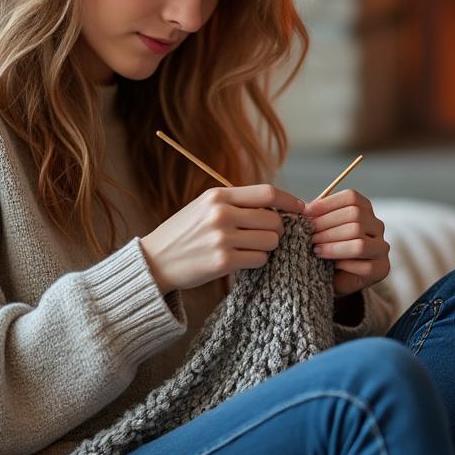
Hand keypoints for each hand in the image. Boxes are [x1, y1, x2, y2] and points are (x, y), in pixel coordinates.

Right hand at [139, 184, 305, 294]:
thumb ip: (236, 203)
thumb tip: (277, 206)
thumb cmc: (183, 233)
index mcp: (218, 195)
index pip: (268, 193)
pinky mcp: (223, 262)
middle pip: (274, 219)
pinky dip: (257, 261)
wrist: (154, 262)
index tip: (301, 209)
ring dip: (267, 247)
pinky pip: (259, 259)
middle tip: (268, 236)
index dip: (290, 201)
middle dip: (278, 229)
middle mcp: (221, 213)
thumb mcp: (204, 207)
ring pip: (270, 240)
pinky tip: (243, 261)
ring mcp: (222, 238)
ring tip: (250, 248)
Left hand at [302, 189, 390, 298]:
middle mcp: (377, 225)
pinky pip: (364, 265)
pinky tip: (331, 265)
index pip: (351, 198)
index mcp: (364, 210)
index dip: (327, 204)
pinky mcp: (382, 267)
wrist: (334, 278)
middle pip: (355, 217)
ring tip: (316, 250)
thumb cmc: (327, 249)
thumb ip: (316, 217)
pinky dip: (344, 264)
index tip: (306, 213)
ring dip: (333, 246)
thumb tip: (302, 208)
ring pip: (359, 242)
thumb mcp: (321, 229)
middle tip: (309, 235)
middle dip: (327, 225)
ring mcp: (382, 247)